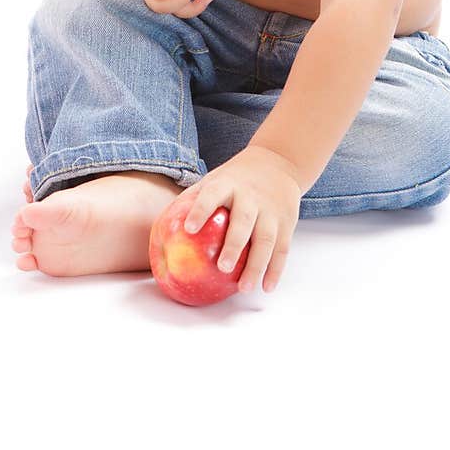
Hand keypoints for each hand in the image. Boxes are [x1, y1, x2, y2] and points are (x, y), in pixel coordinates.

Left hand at [178, 146, 301, 293]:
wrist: (279, 162)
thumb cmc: (236, 178)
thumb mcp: (215, 178)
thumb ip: (193, 199)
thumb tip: (163, 228)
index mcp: (228, 184)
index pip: (212, 195)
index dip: (201, 210)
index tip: (189, 228)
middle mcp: (251, 196)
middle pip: (244, 221)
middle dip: (234, 244)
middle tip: (223, 267)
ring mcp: (271, 210)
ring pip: (266, 239)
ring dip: (257, 265)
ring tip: (244, 288)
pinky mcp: (286, 222)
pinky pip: (282, 248)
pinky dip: (275, 269)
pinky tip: (266, 287)